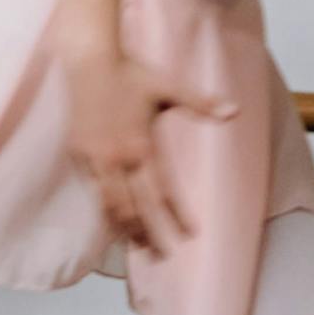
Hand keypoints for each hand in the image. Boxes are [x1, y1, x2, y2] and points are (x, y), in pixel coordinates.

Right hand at [56, 32, 236, 255]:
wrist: (88, 58)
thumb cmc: (131, 72)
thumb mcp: (169, 86)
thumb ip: (201, 103)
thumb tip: (235, 111)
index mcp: (142, 144)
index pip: (162, 192)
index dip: (176, 216)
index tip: (189, 235)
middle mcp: (118, 156)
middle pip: (133, 208)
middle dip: (148, 234)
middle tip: (162, 256)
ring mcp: (95, 157)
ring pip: (108, 204)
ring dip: (123, 228)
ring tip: (136, 246)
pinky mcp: (78, 152)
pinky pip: (92, 189)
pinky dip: (102, 208)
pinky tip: (110, 219)